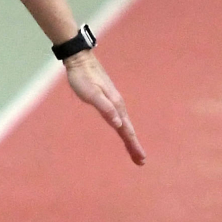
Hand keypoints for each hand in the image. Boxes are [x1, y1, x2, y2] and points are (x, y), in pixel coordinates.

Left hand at [64, 50, 145, 165]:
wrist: (80, 60)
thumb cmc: (83, 77)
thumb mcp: (92, 95)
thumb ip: (105, 109)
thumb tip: (118, 124)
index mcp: (116, 106)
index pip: (126, 131)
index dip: (133, 145)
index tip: (140, 159)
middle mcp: (118, 105)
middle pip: (128, 130)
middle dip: (134, 146)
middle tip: (141, 161)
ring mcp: (114, 103)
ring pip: (124, 125)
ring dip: (130, 139)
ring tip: (135, 152)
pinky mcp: (109, 100)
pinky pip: (119, 119)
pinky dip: (123, 129)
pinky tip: (122, 130)